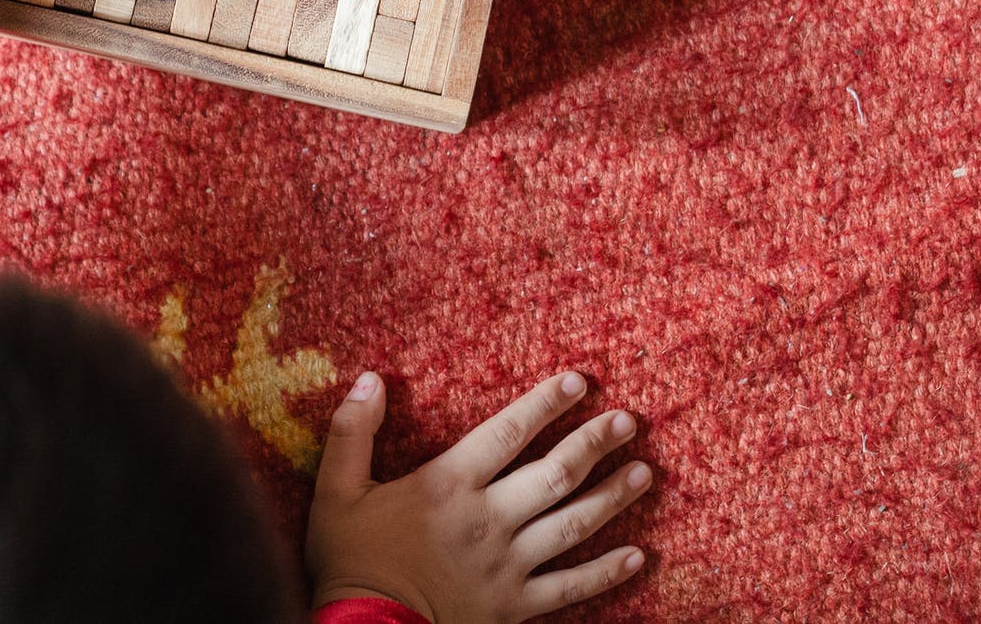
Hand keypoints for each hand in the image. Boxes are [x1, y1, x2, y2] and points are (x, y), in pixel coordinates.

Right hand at [306, 371, 651, 621]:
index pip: (507, 433)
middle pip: (555, 473)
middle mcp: (488, 519)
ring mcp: (507, 565)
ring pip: (573, 524)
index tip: (578, 382)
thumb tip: (369, 379)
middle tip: (628, 420)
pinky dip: (606, 572)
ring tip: (644, 473)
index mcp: (447, 485)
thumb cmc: (351, 561)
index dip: (544, 404)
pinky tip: (636, 557)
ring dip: (612, 497)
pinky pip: (571, 587)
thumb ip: (353, 431)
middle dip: (595, 442)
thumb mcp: (336, 490)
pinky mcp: (515, 606)